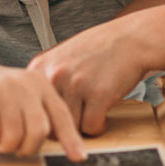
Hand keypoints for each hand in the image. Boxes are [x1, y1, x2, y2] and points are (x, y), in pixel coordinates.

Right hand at [0, 56, 84, 160]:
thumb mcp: (23, 98)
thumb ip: (43, 115)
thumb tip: (68, 146)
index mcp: (39, 84)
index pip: (61, 115)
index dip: (71, 139)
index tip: (78, 157)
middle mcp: (23, 83)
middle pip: (39, 130)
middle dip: (26, 147)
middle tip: (14, 145)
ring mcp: (1, 88)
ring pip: (14, 135)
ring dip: (4, 145)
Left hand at [28, 20, 149, 136]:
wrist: (132, 38)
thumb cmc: (100, 48)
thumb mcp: (62, 57)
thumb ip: (48, 80)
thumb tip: (38, 111)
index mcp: (41, 66)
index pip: (32, 106)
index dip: (45, 115)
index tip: (57, 117)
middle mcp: (55, 74)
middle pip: (49, 119)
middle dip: (65, 123)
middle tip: (78, 116)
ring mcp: (76, 84)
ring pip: (70, 126)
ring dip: (83, 124)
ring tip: (92, 112)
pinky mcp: (98, 94)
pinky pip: (91, 127)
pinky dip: (99, 125)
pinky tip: (104, 112)